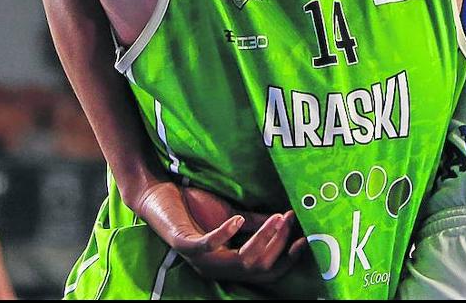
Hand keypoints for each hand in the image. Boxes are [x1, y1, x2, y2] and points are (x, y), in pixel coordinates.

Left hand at [131, 181, 306, 284]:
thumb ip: (256, 222)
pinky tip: (237, 219)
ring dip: (263, 239)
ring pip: (241, 261)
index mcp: (230, 264)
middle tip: (290, 220)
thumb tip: (287, 219)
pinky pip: (208, 246)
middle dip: (279, 244)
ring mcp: (200, 258)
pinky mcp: (184, 244)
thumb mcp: (233, 215)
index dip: (287, 259)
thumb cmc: (195, 206)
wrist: (161, 194)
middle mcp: (217, 268)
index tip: (305, 239)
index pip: (266, 272)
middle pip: (258, 267)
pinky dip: (225, 234)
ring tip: (276, 219)